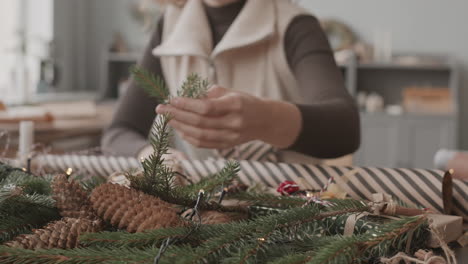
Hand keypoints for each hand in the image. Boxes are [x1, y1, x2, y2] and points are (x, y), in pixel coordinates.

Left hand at [156, 86, 301, 149]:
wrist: (264, 121)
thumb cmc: (245, 102)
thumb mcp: (232, 91)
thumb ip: (211, 93)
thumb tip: (187, 97)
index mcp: (236, 105)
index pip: (206, 107)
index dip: (187, 104)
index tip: (172, 99)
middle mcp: (234, 123)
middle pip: (200, 122)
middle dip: (177, 115)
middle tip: (161, 109)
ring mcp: (231, 137)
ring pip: (199, 135)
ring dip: (180, 127)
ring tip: (168, 119)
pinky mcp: (227, 146)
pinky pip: (204, 144)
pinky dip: (189, 137)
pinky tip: (180, 129)